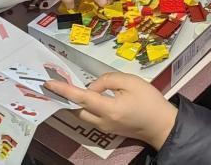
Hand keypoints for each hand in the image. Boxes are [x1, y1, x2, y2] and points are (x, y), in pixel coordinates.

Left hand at [46, 72, 177, 150]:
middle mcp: (102, 121)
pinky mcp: (108, 129)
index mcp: (109, 109)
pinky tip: (88, 97)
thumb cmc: (149, 101)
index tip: (49, 83)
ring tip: (70, 88)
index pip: (81, 98)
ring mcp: (105, 128)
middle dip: (66, 97)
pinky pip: (91, 117)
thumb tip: (93, 86)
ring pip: (83, 114)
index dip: (64, 89)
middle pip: (77, 109)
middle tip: (58, 83)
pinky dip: (86, 106)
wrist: (161, 124)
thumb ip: (108, 80)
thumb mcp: (131, 81)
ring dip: (76, 102)